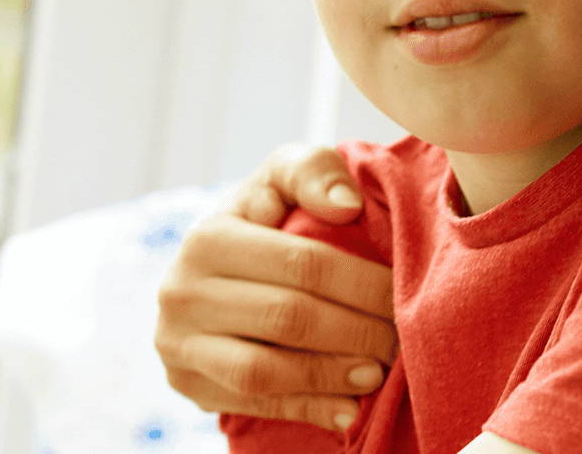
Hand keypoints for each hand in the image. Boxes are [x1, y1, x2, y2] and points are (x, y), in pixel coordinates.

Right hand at [156, 144, 395, 430]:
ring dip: (331, 375)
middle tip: (400, 338)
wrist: (217, 268)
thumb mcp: (284, 176)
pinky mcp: (187, 384)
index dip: (361, 282)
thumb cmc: (268, 215)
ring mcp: (179, 343)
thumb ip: (313, 171)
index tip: (402, 292)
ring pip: (265, 371)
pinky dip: (306, 409)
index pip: (301, 263)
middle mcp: (182, 291)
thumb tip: (346, 207)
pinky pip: (252, 405)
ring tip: (378, 372)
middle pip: (288, 319)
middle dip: (356, 331)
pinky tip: (348, 410)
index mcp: (209, 237)